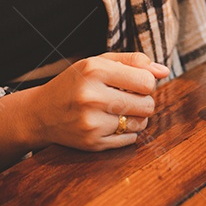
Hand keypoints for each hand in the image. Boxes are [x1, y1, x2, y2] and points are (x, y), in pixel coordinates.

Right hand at [0, 52, 169, 165]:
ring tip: (120, 110)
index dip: (147, 82)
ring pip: (141, 123)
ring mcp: (91, 123)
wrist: (40, 113)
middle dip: (143, 100)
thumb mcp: (99, 62)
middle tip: (128, 97)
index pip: (146, 82)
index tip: (135, 82)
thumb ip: (134, 61)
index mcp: (94, 70)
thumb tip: (164, 71)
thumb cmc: (76, 82)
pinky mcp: (92, 144)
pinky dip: (127, 132)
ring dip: (137, 117)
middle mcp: (91, 97)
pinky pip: (130, 140)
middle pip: (147, 104)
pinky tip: (110, 123)